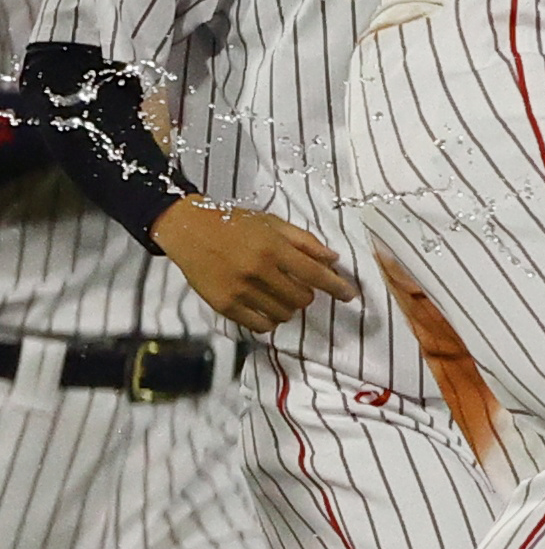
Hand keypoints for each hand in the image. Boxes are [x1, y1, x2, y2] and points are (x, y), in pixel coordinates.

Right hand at [154, 202, 359, 333]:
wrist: (188, 229)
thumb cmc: (235, 223)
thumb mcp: (273, 223)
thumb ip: (305, 241)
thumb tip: (334, 260)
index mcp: (273, 248)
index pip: (315, 274)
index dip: (338, 287)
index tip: (351, 296)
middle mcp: (257, 271)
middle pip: (302, 298)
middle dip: (308, 294)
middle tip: (300, 286)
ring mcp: (239, 290)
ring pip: (283, 314)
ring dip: (289, 307)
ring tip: (281, 295)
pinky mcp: (223, 305)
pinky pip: (259, 325)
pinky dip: (270, 320)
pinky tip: (268, 308)